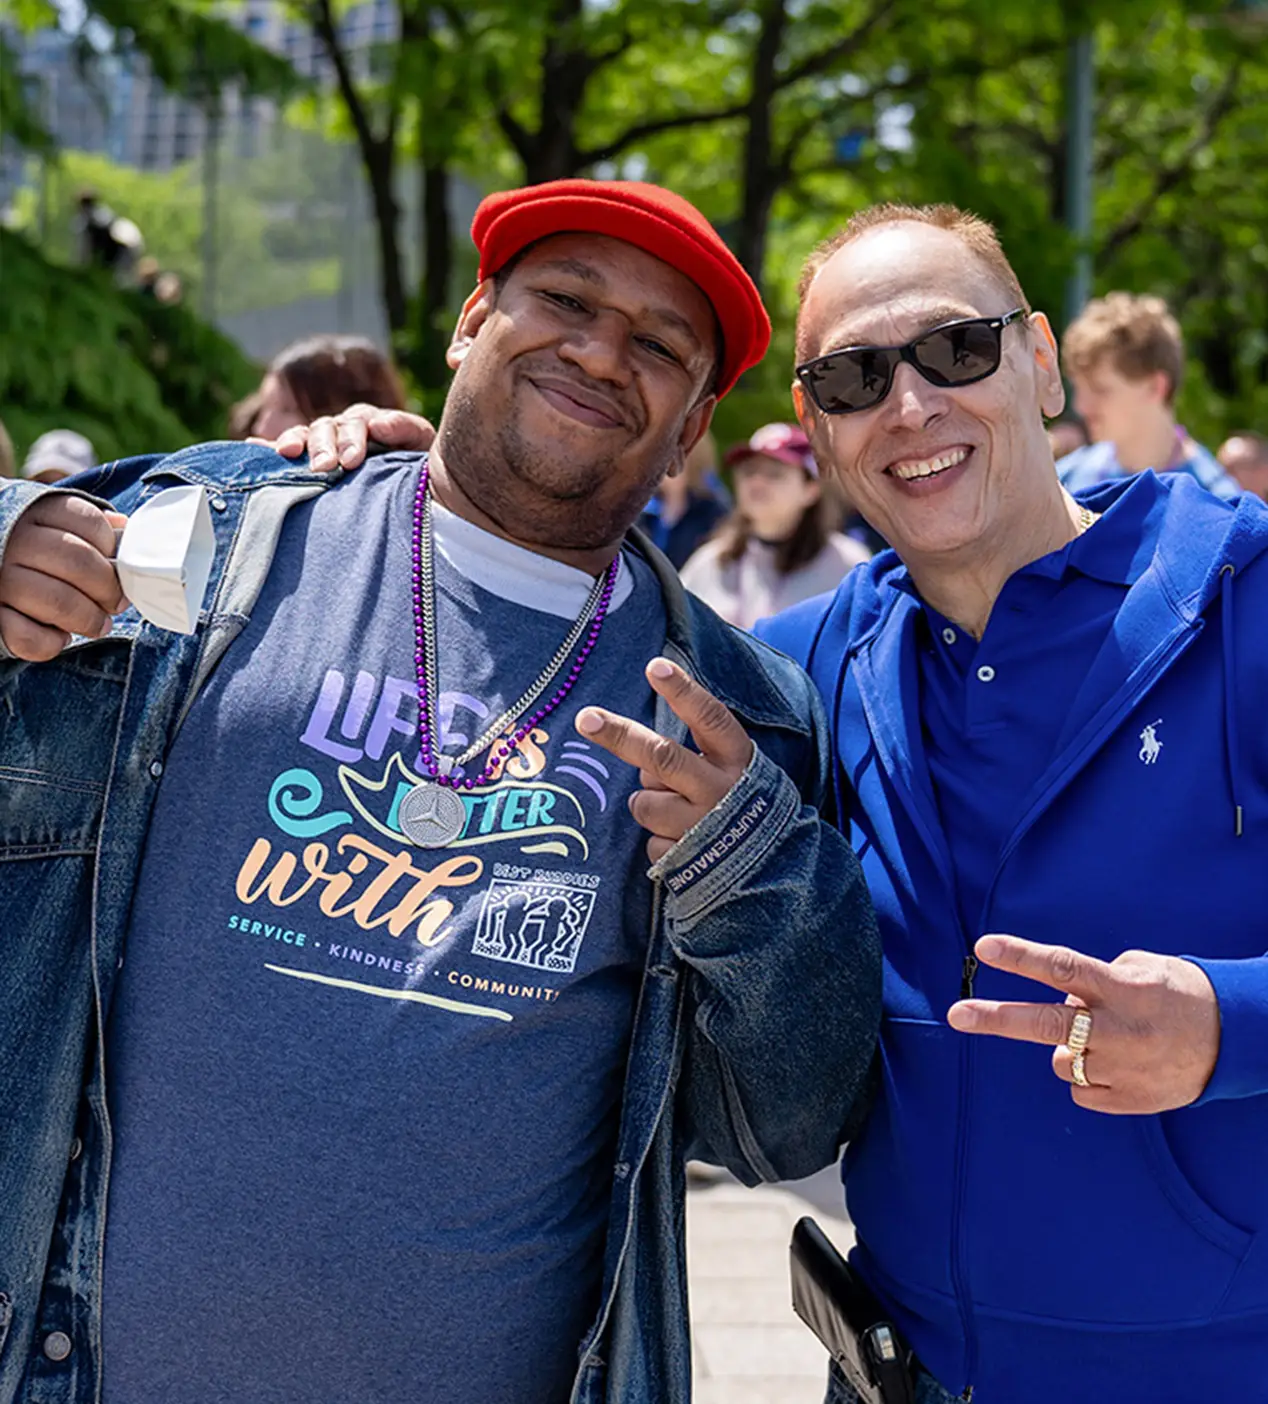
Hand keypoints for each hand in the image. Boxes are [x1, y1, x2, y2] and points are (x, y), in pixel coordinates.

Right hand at [0, 495, 129, 659]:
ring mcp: (0, 579)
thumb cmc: (40, 553)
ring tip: (98, 624)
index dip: (113, 549)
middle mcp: (15, 542)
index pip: (89, 523)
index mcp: (38, 514)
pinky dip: (52, 643)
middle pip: (78, 562)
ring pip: (58, 602)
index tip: (119, 567)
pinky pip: (27, 637)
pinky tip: (59, 636)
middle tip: (115, 603)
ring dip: (88, 619)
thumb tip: (124, 530)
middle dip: (108, 589)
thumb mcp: (62, 528)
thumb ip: (93, 530)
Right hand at [262, 403, 436, 472]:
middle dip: (324, 445)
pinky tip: (250, 447)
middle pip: (327, 428)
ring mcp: (321, 442)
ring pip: (304, 435)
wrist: (413, 487)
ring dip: (295, 442)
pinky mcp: (305, 459)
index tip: (351, 461)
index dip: (352, 440)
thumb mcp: (419, 444)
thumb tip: (380, 424)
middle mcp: (341, 428)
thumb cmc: (415, 464)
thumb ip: (404, 429)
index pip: (356, 423)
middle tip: (325, 466)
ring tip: (288, 453)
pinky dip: (266, 448)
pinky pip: (283, 450)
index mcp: (368, 422)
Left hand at [575, 658, 753, 862]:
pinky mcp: (687, 860)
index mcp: (736, 760)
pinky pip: (649, 841)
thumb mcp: (732, 768)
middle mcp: (722, 791)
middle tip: (586, 719)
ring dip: (648, 803)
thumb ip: (695, 751)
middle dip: (622, 736)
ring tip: (677, 812)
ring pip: (645, 802)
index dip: (683, 692)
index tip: (655, 666)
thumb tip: (638, 746)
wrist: (773, 868)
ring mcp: (704, 828)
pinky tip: (682, 843)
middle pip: (663, 757)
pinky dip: (659, 840)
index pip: (710, 718)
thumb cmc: (738, 802)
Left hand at [947, 934, 1220, 1113]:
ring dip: (1070, 1048)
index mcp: (1121, 988)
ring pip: (1060, 1060)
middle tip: (956, 1014)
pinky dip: (1088, 1076)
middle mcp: (1119, 1028)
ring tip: (1108, 1041)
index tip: (984, 947)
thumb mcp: (1140, 968)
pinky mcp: (1130, 1101)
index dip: (1021, 957)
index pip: (1063, 967)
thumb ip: (1093, 979)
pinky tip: (1119, 1065)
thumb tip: (1059, 1000)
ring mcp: (1123, 1068)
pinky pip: (1080, 1089)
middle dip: (997, 1017)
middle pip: (1047, 1023)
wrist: (1235, 1040)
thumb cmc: (1176, 994)